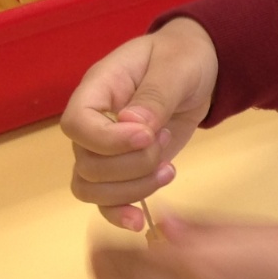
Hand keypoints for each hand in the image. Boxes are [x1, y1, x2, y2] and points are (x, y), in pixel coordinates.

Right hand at [61, 18, 218, 231]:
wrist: (200, 67)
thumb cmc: (183, 58)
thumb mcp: (175, 67)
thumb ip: (155, 95)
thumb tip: (132, 125)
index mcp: (97, 89)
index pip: (76, 124)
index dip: (108, 140)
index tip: (147, 136)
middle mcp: (94, 123)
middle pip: (86, 163)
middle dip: (131, 166)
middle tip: (165, 144)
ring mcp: (106, 149)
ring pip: (92, 187)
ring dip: (132, 190)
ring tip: (169, 170)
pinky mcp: (125, 168)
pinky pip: (106, 199)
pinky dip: (120, 213)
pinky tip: (142, 220)